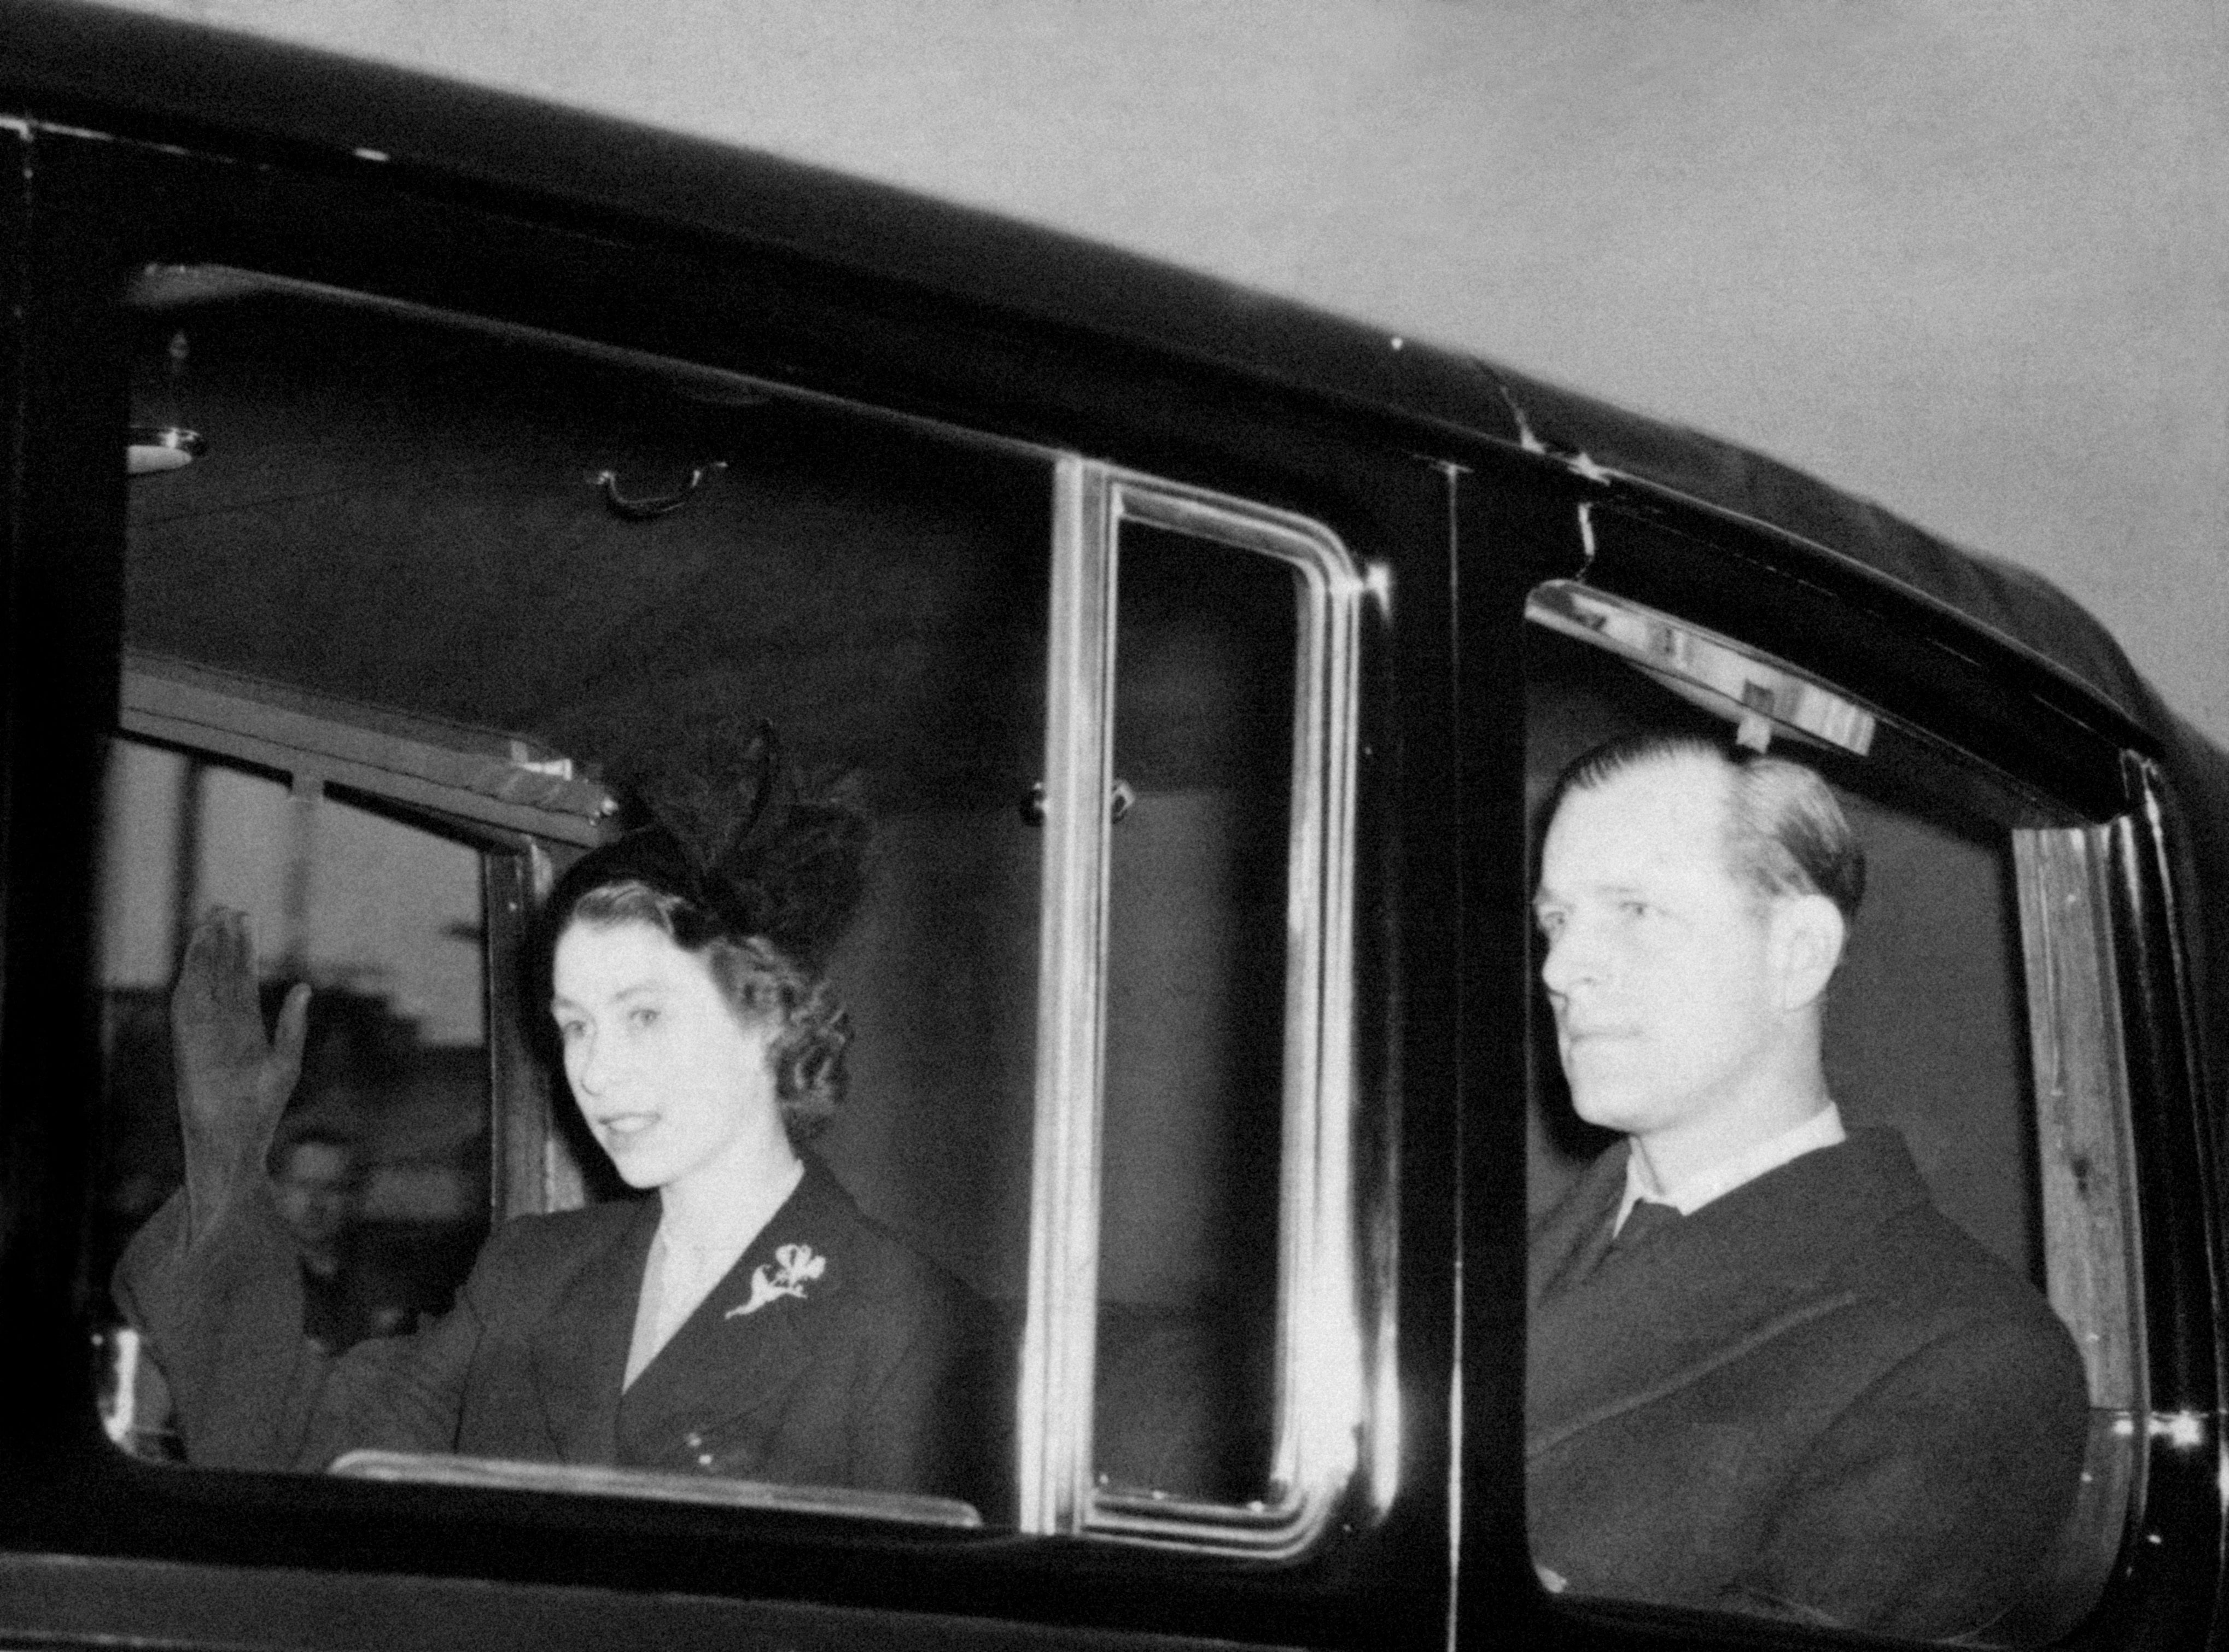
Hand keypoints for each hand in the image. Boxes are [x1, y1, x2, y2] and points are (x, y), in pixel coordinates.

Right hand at [171, 908, 309, 1239]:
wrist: (236, 1146)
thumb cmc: (261, 1113)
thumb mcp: (286, 1062)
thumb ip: (292, 1025)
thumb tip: (304, 988)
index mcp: (244, 1031)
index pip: (240, 981)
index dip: (241, 951)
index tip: (243, 920)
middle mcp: (221, 1029)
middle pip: (220, 976)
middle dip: (222, 942)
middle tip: (225, 906)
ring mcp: (203, 1037)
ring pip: (202, 986)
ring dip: (205, 955)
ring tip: (210, 922)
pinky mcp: (189, 1050)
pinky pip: (186, 1012)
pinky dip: (189, 985)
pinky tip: (192, 961)